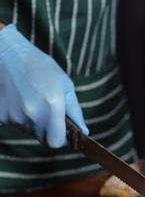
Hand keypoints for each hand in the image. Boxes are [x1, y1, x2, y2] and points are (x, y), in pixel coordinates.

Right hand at [0, 24, 87, 146]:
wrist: (5, 54)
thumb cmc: (39, 67)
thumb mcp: (65, 84)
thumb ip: (75, 111)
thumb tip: (84, 132)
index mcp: (52, 105)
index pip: (57, 142)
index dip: (62, 139)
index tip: (64, 131)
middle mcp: (32, 113)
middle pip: (44, 138)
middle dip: (49, 130)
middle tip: (48, 110)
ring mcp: (14, 115)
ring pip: (30, 131)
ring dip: (34, 122)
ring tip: (32, 99)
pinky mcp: (1, 116)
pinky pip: (16, 125)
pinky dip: (20, 117)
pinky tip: (20, 99)